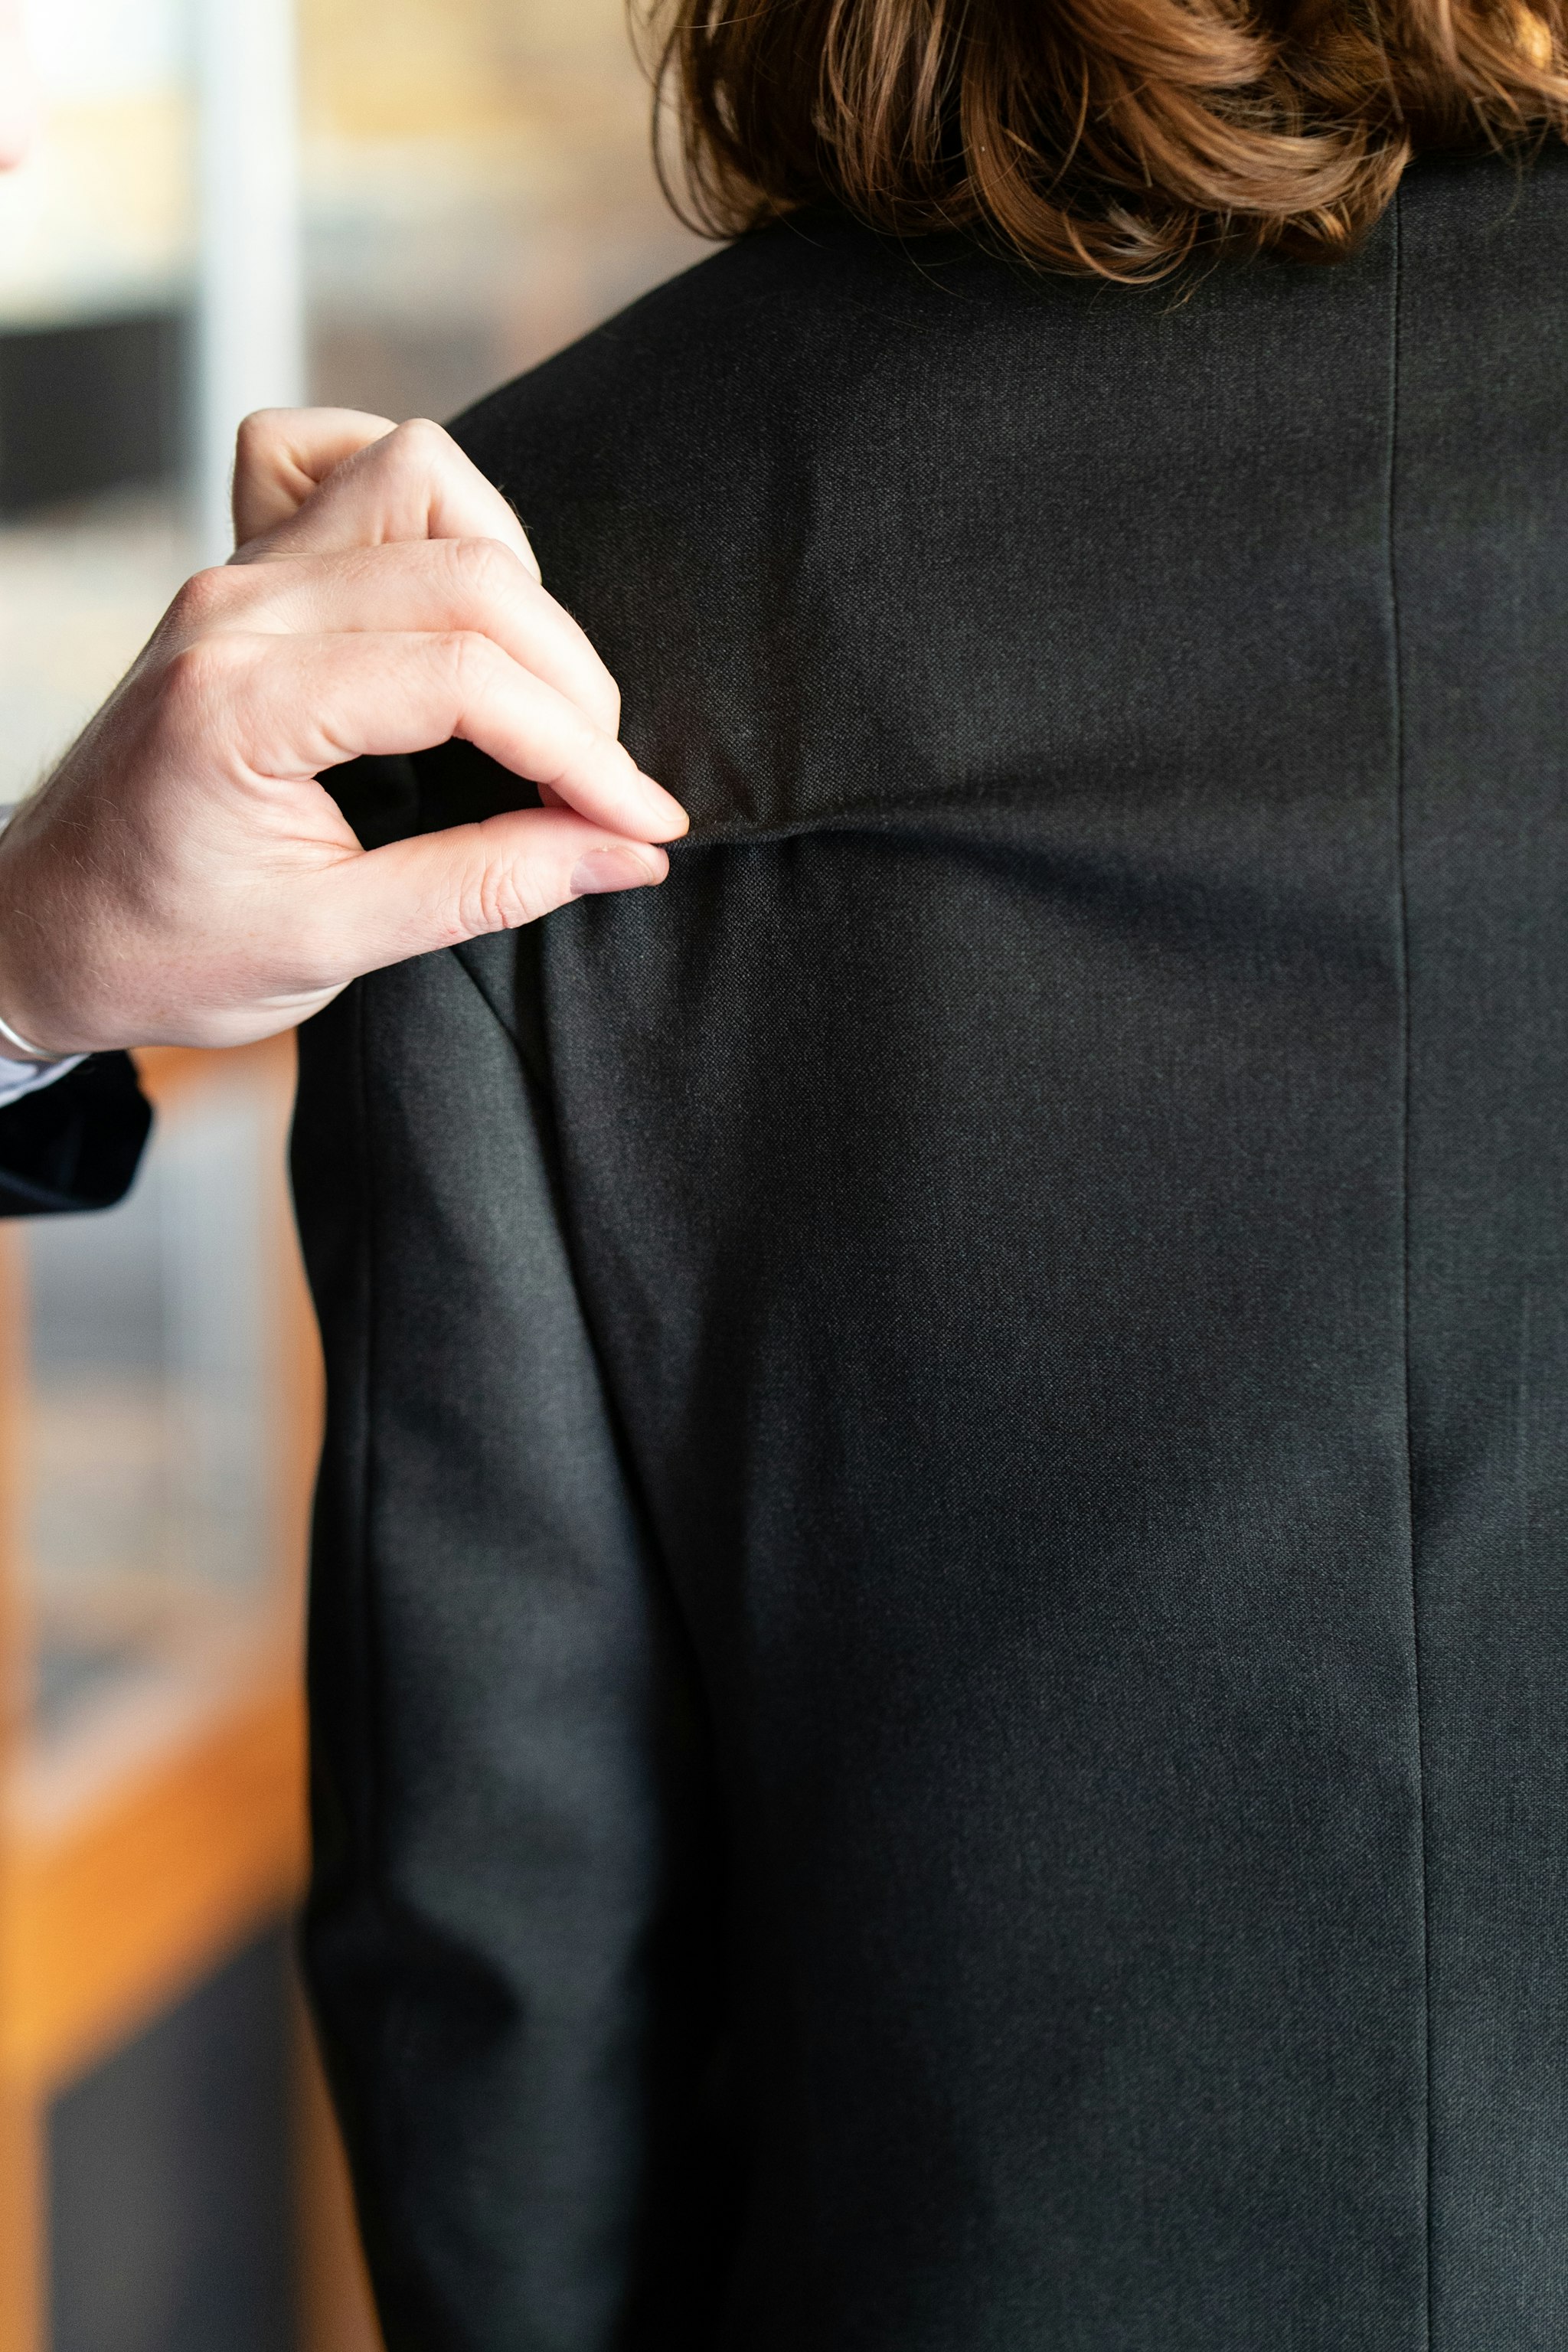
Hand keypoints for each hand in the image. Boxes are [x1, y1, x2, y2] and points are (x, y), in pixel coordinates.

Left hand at [0, 409, 686, 1057]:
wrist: (38, 929)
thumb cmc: (160, 949)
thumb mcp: (329, 945)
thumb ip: (485, 888)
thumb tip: (623, 851)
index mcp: (245, 704)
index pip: (465, 679)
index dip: (582, 751)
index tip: (643, 821)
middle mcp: (238, 608)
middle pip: (467, 571)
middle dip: (569, 679)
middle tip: (599, 785)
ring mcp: (236, 573)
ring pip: (418, 478)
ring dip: (509, 577)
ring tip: (531, 693)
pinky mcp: (243, 568)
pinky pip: (340, 459)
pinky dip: (418, 503)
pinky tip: (445, 592)